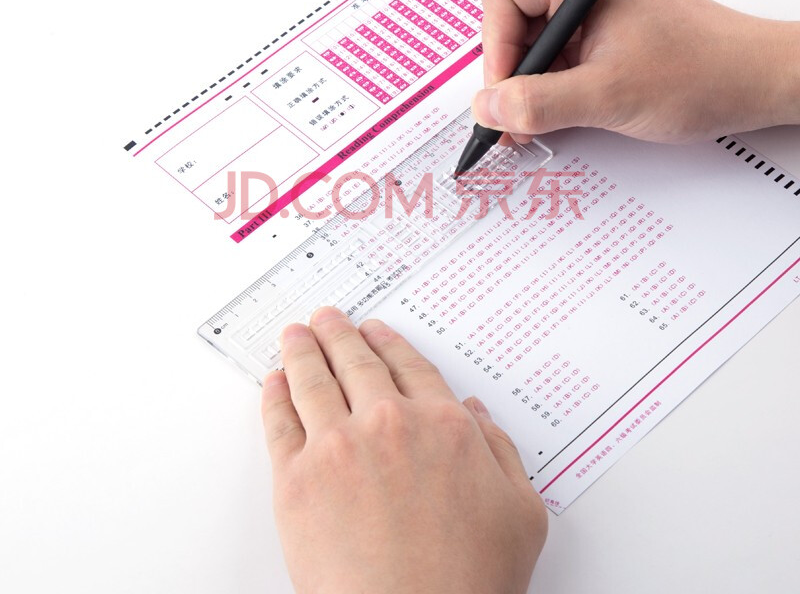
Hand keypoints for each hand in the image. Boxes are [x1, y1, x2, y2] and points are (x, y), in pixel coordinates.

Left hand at [261, 307, 546, 593]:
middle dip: (339, 333)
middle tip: (328, 318)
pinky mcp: (295, 480)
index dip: (389, 343)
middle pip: (358, 362)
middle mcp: (388, 423)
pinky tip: (274, 381)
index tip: (376, 330)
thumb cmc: (470, 582)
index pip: (409, 366)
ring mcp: (338, 447)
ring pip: (314, 380)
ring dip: (303, 349)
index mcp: (443, 424)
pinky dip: (275, 395)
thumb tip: (477, 414)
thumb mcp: (520, 513)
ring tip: (297, 334)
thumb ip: (503, 452)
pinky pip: (280, 422)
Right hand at [473, 0, 799, 142]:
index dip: (495, 45)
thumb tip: (488, 108)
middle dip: (507, 70)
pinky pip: (558, 59)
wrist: (758, 83)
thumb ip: (540, 103)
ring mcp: (596, 16)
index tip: (507, 91)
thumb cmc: (705, 72)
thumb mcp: (609, 95)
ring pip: (532, 43)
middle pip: (510, 19)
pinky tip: (556, 116)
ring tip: (537, 123)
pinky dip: (548, 90)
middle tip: (514, 114)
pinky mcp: (604, 40)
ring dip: (527, 85)